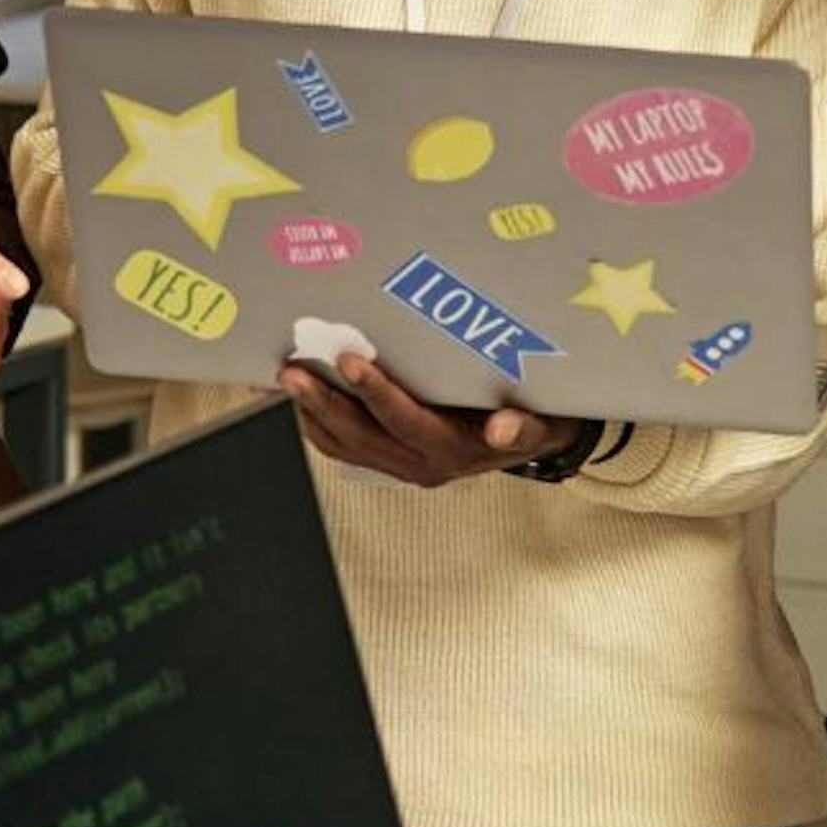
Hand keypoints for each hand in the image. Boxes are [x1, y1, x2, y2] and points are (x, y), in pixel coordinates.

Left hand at [278, 353, 581, 488]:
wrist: (536, 444)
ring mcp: (401, 465)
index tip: (350, 361)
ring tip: (282, 379)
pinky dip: (314, 421)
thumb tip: (503, 429)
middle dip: (322, 402)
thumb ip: (524, 428)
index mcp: (453, 450)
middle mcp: (421, 464)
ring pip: (342, 444)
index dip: (376, 392)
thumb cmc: (537, 420)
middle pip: (360, 435)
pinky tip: (293, 397)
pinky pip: (342, 445)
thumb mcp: (544, 422)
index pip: (405, 420)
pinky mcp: (389, 459)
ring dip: (309, 413)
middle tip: (291, 370)